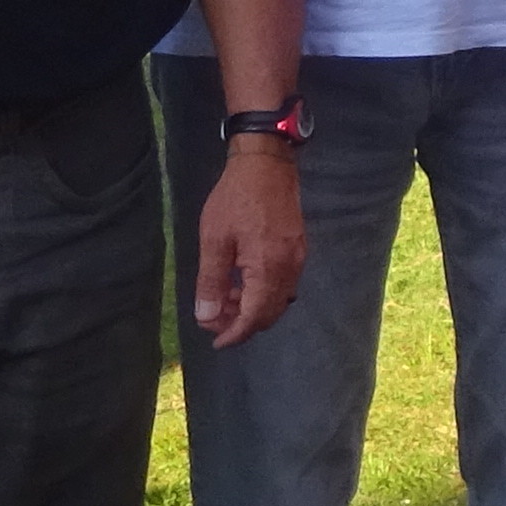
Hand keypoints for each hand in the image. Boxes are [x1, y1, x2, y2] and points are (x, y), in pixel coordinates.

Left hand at [192, 140, 308, 344]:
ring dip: (253, 308)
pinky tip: (244, 281)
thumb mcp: (214, 239)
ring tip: (226, 299)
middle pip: (270, 313)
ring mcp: (297, 258)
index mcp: (268, 267)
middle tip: (216, 321)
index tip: (216, 341)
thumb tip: (207, 317)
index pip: (255, 316)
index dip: (235, 334)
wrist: (266, 164)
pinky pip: (284, 284)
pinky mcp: (298, 249)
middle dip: (243, 324)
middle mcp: (289, 268)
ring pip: (279, 300)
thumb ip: (211, 282)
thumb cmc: (235, 199)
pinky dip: (264, 293)